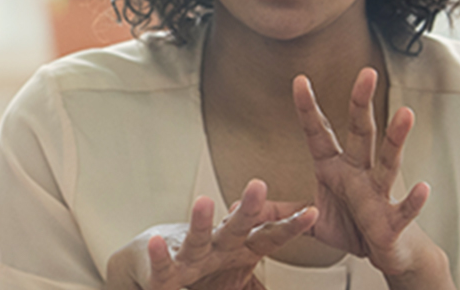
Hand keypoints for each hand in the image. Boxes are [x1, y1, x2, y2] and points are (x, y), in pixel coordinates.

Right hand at [110, 179, 316, 289]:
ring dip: (200, 221)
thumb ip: (257, 266)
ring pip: (197, 238)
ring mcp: (189, 257)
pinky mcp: (164, 274)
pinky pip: (163, 265)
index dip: (289, 227)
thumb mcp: (236, 273)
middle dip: (248, 210)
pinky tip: (156, 242)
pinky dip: (159, 254)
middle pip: (234, 228)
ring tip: (203, 203)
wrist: (148, 266)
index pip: (268, 236)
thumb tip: (282, 264)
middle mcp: (215, 248)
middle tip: (258, 186)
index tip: (311, 212)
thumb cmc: (197, 268)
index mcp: (238, 249)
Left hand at [285, 70, 442, 277]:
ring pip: (388, 162)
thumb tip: (247, 206)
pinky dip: (414, 200)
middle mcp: (359, 174)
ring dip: (397, 139)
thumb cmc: (353, 229)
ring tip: (405, 113)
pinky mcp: (393, 221)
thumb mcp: (310, 219)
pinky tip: (423, 188)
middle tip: (367, 73)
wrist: (387, 253)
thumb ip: (281, 211)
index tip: (299, 80)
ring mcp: (378, 194)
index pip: (319, 132)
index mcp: (335, 168)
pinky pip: (404, 209)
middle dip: (362, 104)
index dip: (309, 108)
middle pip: (362, 133)